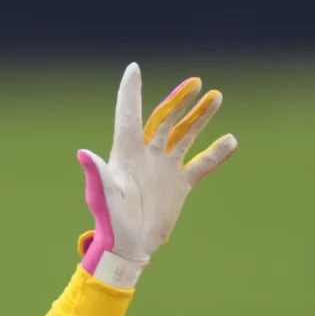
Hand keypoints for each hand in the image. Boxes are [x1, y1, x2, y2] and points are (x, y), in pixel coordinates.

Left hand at [78, 63, 237, 287]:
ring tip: (216, 96)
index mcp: (125, 153)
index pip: (129, 115)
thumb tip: (84, 153)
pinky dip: (215, 153)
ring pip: (184, 135)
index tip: (133, 68)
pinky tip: (231, 140)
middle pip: (164, 120)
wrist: (129, 247)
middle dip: (179, 101)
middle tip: (196, 83)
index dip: (130, 92)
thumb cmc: (112, 222)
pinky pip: (200, 164)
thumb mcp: (105, 196)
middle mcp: (146, 155)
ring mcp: (164, 168)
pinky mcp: (178, 185)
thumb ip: (97, 174)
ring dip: (200, 117)